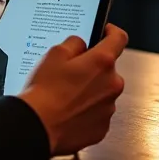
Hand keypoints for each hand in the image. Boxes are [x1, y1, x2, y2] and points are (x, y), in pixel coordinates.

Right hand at [18, 23, 127, 155]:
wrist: (39, 126)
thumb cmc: (45, 91)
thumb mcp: (54, 54)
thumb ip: (74, 43)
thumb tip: (81, 45)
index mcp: (102, 62)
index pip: (119, 38)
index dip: (111, 32)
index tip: (106, 32)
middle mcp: (111, 84)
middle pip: (108, 69)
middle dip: (93, 69)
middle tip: (71, 73)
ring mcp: (109, 108)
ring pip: (103, 92)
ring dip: (90, 91)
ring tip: (66, 95)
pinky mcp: (103, 127)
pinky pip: (98, 113)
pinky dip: (87, 110)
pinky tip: (69, 111)